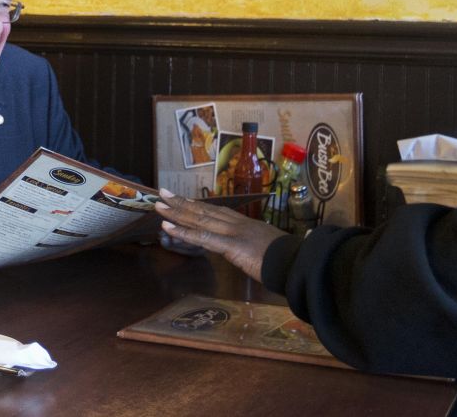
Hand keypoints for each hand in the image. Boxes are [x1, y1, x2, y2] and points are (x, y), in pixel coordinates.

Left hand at [155, 189, 284, 282]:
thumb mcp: (266, 249)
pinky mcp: (231, 245)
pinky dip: (183, 232)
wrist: (297, 262)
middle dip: (182, 203)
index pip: (217, 211)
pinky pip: (202, 237)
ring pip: (199, 219)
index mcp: (245, 224)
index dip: (198, 205)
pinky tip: (168, 227)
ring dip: (176, 212)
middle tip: (163, 193)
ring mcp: (233, 232)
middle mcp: (237, 223)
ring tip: (158, 205)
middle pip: (205, 211)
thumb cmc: (286, 260)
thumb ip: (252, 246)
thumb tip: (245, 251)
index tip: (184, 200)